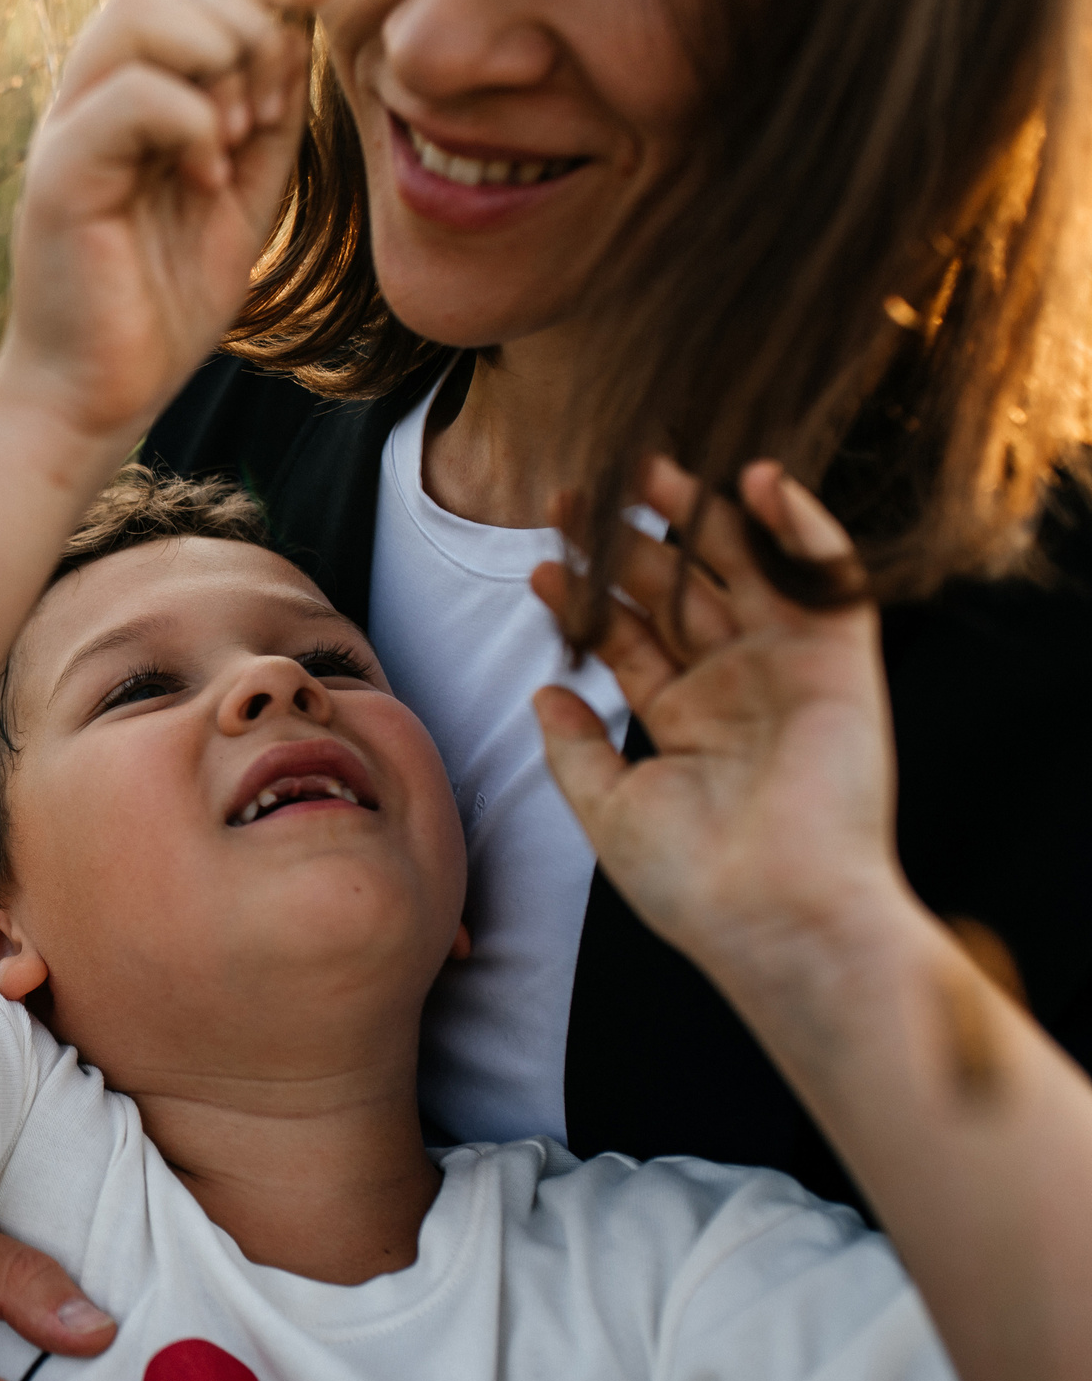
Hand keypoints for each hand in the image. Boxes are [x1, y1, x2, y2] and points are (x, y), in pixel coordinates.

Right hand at [0, 0, 334, 445]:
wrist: (98, 399)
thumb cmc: (162, 308)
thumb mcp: (244, 196)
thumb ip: (268, 118)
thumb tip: (300, 29)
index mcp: (131, 103)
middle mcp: (90, 105)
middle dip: (245, 27)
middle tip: (269, 114)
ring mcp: (69, 134)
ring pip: (134, 17)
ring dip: (213, 59)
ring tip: (239, 134)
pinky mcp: (59, 176)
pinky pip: (132, 96)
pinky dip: (192, 123)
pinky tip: (207, 179)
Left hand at [529, 458, 897, 991]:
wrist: (774, 914)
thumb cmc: (692, 881)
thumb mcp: (610, 810)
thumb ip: (574, 750)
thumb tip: (543, 695)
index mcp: (684, 721)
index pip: (628, 639)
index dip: (584, 598)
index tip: (538, 564)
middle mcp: (737, 688)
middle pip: (679, 593)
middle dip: (630, 541)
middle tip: (578, 494)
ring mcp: (789, 670)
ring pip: (743, 571)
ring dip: (704, 516)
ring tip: (649, 466)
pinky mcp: (843, 663)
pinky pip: (829, 580)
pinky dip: (802, 527)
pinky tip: (759, 481)